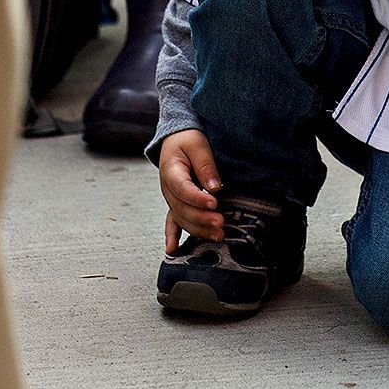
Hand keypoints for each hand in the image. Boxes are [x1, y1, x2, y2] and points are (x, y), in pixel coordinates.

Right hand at [158, 128, 223, 250]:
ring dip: (198, 229)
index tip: (214, 202)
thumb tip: (214, 187)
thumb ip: (205, 165)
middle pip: (182, 208)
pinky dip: (172, 236)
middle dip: (202, 218)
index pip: (182, 188)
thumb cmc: (187, 139)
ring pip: (182, 218)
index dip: (198, 198)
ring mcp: (171, 198)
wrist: (176, 139)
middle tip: (221, 222)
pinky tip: (173, 250)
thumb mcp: (198, 144)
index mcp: (171, 170)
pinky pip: (172, 222)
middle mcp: (168, 188)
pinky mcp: (176, 203)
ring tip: (218, 234)